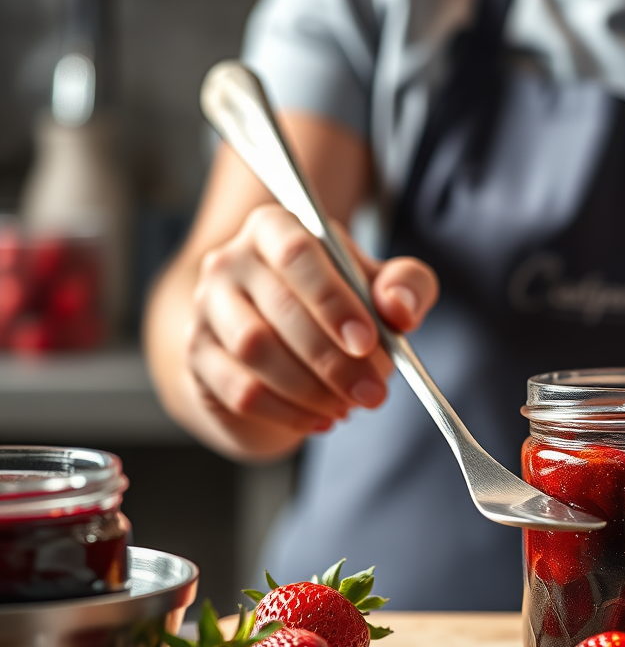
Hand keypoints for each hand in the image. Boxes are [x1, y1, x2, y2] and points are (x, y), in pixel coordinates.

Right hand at [186, 204, 437, 437]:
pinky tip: (319, 419)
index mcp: (275, 227)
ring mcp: (206, 308)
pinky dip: (288, 412)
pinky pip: (241, 390)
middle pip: (279, 309)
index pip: (298, 253)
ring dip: (311, 389)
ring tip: (348, 405)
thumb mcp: (380, 288)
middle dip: (333, 360)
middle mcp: (230, 260)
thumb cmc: (337, 307)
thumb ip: (405, 286)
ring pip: (255, 351)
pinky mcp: (197, 357)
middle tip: (372, 392)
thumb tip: (399, 307)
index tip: (367, 342)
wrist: (281, 344)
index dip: (333, 301)